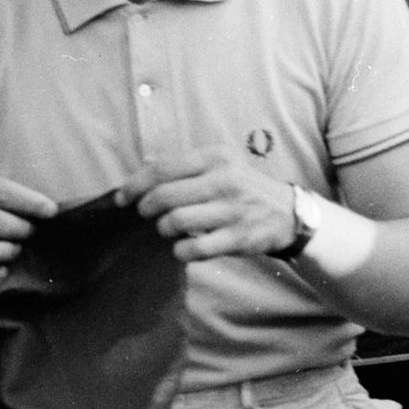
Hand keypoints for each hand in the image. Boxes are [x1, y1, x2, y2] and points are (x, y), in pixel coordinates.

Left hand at [119, 148, 295, 261]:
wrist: (287, 212)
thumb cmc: (243, 187)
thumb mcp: (222, 164)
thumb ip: (187, 168)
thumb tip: (141, 177)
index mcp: (216, 157)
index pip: (163, 168)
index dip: (135, 184)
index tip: (122, 198)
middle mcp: (224, 179)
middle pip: (164, 195)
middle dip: (146, 208)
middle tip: (146, 214)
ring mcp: (231, 209)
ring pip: (176, 222)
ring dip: (164, 229)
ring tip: (168, 229)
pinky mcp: (237, 237)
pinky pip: (194, 249)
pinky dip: (181, 251)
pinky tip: (183, 247)